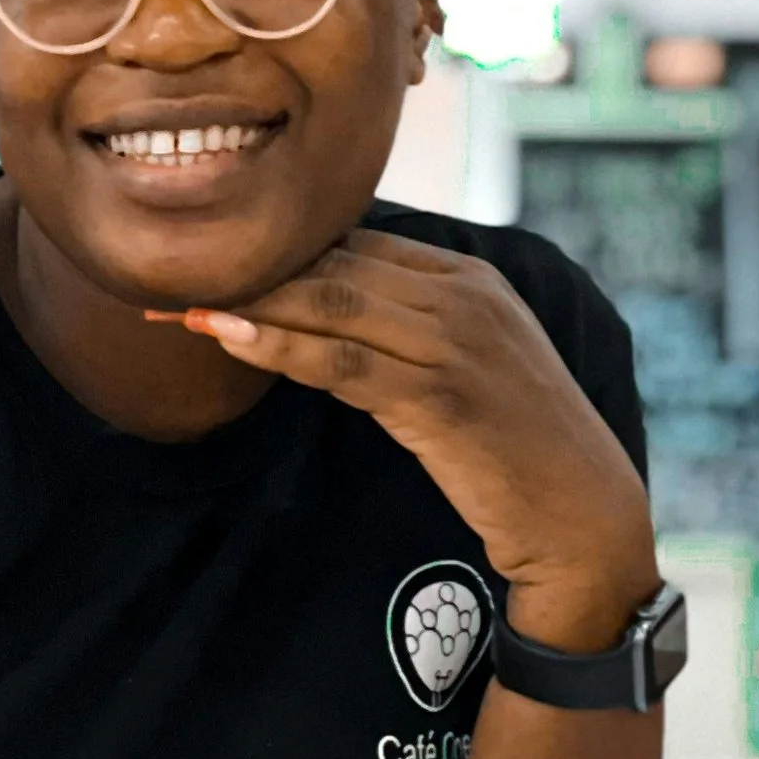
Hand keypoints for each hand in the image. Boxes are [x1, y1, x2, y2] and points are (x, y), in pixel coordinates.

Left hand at [177, 230, 657, 651]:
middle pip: (335, 264)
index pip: (357, 242)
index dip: (283, 251)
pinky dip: (278, 345)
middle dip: (253, 270)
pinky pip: (341, 360)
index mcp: (470, 277)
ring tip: (180, 305)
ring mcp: (455, 342)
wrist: (583, 516)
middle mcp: (464, 296)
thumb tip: (322, 309)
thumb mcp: (471, 362)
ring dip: (250, 301)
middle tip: (175, 279)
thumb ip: (410, 325)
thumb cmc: (519, 446)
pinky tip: (228, 337)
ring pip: (331, 301)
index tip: (218, 262)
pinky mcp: (441, 396)